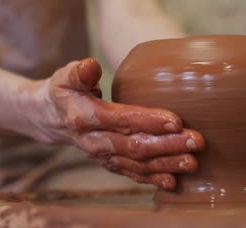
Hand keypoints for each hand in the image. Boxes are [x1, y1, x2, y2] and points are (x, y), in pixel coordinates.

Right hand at [27, 58, 204, 189]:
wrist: (50, 118)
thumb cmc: (65, 91)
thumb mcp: (65, 76)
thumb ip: (80, 71)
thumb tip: (92, 65)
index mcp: (85, 118)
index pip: (121, 120)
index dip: (148, 121)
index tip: (175, 121)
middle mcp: (94, 141)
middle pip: (134, 146)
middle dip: (167, 145)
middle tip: (195, 141)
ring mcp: (103, 156)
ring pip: (137, 163)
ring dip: (166, 164)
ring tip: (192, 162)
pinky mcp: (110, 163)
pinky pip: (133, 174)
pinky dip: (153, 179)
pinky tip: (174, 180)